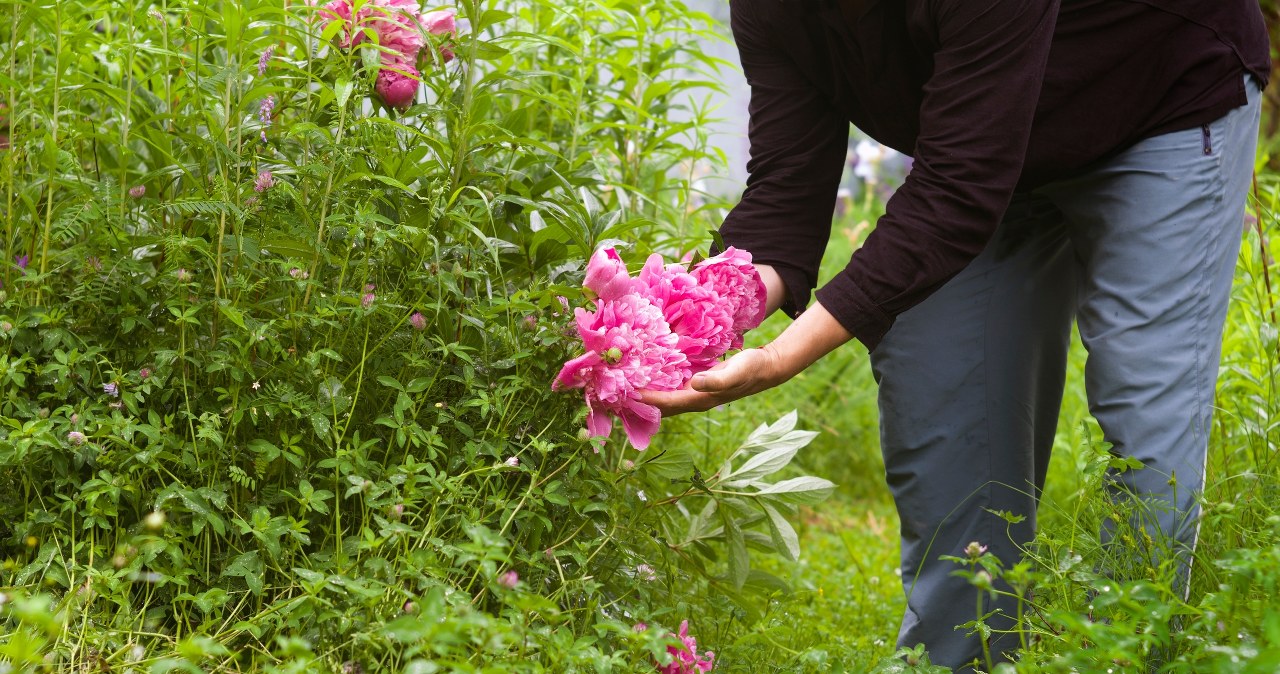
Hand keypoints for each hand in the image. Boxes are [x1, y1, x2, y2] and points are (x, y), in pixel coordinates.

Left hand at [640, 300, 855, 416]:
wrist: (768, 367)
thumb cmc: (752, 367)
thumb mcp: (736, 370)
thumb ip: (716, 379)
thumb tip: (694, 383)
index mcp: (701, 399)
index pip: (667, 403)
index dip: (646, 400)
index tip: (625, 394)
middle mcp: (695, 399)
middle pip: (662, 407)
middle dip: (640, 403)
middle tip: (616, 397)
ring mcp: (696, 392)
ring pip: (666, 397)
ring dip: (647, 395)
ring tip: (624, 388)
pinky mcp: (698, 382)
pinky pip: (673, 386)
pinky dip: (659, 383)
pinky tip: (647, 374)